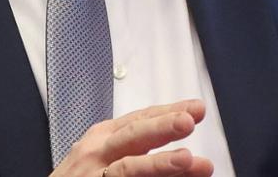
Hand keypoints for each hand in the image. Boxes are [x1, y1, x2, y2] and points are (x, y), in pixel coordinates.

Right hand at [49, 99, 214, 176]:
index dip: (169, 111)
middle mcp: (97, 153)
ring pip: (128, 168)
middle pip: (133, 135)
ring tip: (186, 160)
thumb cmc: (81, 176)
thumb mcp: (105, 154)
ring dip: (158, 164)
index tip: (196, 108)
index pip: (141, 118)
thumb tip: (187, 157)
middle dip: (162, 127)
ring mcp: (93, 176)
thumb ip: (141, 151)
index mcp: (104, 136)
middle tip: (188, 121)